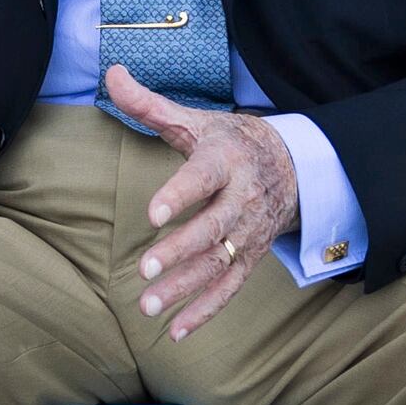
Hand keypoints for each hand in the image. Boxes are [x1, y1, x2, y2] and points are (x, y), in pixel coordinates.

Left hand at [104, 66, 299, 340]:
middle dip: (180, 251)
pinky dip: (204, 313)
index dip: (179, 194)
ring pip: (219, 265)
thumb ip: (149, 104)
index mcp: (226, 161)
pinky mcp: (250, 258)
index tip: (152, 213)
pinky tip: (174, 332)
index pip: (202, 178)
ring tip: (148, 306)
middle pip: (213, 229)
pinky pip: (229, 289)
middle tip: (145, 270)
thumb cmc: (230, 141)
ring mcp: (248, 233)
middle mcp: (242, 200)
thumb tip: (111, 72)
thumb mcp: (195, 121)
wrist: (293, 165)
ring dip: (185, 289)